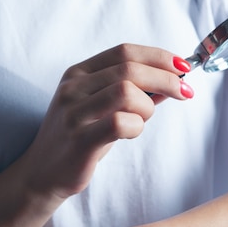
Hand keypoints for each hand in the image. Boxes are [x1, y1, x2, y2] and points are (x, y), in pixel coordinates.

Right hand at [18, 43, 192, 198]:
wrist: (43, 174)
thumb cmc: (79, 138)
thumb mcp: (101, 107)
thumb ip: (132, 91)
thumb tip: (171, 80)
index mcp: (78, 73)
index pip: (124, 51)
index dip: (159, 57)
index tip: (183, 67)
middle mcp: (73, 88)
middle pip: (130, 69)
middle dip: (166, 78)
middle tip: (184, 92)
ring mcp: (74, 114)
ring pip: (126, 92)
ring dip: (148, 106)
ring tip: (143, 119)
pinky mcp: (79, 141)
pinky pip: (120, 123)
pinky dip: (137, 126)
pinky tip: (132, 132)